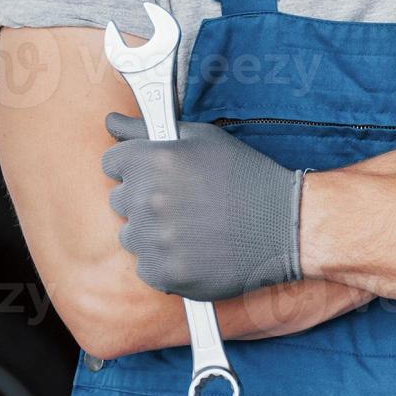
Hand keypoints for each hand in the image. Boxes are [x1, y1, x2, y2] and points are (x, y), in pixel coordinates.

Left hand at [101, 114, 303, 301]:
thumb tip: (110, 122)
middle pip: (119, 201)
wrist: (285, 225)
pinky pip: (145, 267)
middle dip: (144, 199)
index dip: (134, 167)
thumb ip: (147, 129)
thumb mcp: (201, 139)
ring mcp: (155, 239)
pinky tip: (194, 250)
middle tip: (184, 202)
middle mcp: (148, 199)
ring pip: (130, 236)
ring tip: (192, 227)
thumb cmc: (245, 176)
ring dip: (152, 233)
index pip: (111, 163)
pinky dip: (165, 262)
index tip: (158, 174)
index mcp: (153, 160)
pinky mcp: (165, 273)